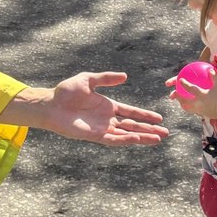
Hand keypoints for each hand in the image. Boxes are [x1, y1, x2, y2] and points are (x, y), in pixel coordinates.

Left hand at [5, 72, 169, 144]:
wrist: (51, 104)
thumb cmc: (66, 92)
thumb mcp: (88, 79)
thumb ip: (106, 78)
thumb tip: (125, 76)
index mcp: (108, 106)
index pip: (131, 112)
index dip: (145, 115)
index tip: (159, 118)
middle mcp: (107, 119)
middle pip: (133, 125)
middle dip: (149, 130)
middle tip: (166, 133)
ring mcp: (102, 128)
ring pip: (127, 134)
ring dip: (142, 137)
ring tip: (158, 139)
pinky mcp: (95, 136)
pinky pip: (114, 139)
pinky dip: (126, 140)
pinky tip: (137, 139)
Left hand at [166, 68, 216, 120]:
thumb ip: (214, 76)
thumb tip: (210, 69)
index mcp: (201, 95)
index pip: (190, 88)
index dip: (184, 84)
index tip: (179, 80)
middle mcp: (198, 103)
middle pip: (185, 101)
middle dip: (178, 97)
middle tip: (173, 94)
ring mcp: (200, 110)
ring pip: (188, 108)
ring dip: (183, 104)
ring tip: (180, 103)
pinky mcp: (203, 115)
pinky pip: (194, 112)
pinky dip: (190, 109)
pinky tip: (191, 108)